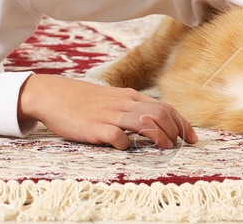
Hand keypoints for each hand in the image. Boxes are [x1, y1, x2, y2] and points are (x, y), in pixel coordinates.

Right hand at [17, 74, 195, 149]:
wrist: (51, 95)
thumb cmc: (82, 100)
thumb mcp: (111, 98)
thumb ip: (131, 107)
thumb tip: (154, 122)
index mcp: (128, 96)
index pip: (164, 107)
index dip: (182, 123)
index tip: (191, 138)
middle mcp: (123, 104)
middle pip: (160, 114)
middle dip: (175, 130)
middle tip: (179, 145)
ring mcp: (109, 115)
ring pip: (145, 122)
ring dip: (160, 136)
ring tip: (165, 147)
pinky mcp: (95, 128)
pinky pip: (118, 137)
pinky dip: (127, 144)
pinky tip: (125, 147)